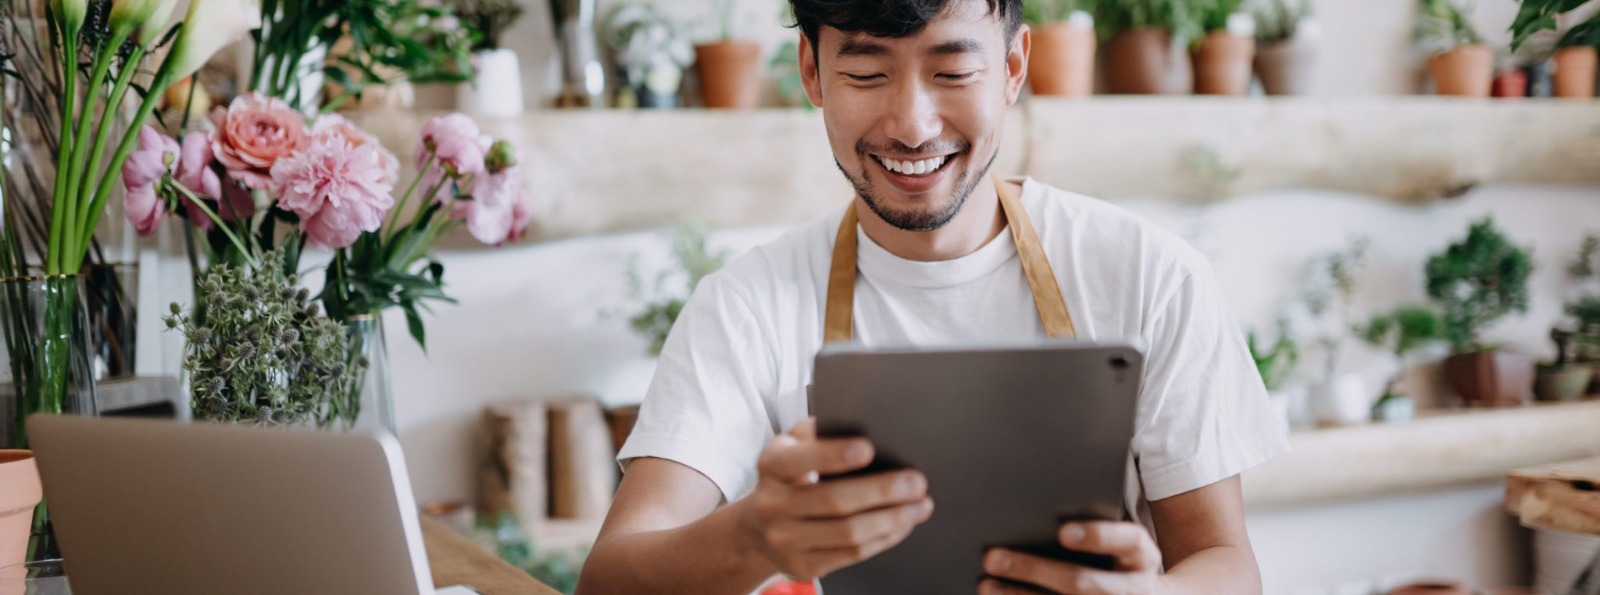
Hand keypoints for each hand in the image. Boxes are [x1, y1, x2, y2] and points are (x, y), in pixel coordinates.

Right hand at [737, 418, 934, 580]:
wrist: (758, 528)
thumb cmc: (789, 476)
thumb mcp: (792, 446)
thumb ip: (819, 432)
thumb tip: (866, 421)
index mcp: (771, 465)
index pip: (801, 459)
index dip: (834, 455)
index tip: (869, 449)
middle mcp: (773, 504)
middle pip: (835, 500)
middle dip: (882, 491)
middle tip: (916, 482)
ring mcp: (786, 540)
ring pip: (848, 532)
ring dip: (892, 518)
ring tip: (921, 505)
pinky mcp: (803, 565)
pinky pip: (852, 554)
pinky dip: (884, 538)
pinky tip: (903, 524)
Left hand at [980, 521, 1161, 594]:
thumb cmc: (1122, 558)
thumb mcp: (1123, 541)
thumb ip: (1093, 523)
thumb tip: (1035, 504)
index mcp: (1141, 556)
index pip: (1127, 541)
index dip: (1097, 537)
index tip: (1063, 532)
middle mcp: (1133, 588)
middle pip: (1083, 583)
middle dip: (1036, 571)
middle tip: (994, 557)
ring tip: (986, 584)